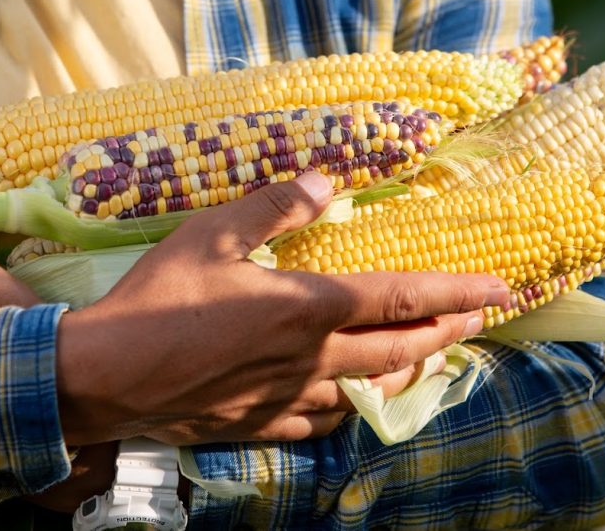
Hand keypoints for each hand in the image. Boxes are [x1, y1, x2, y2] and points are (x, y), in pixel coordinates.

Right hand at [56, 172, 507, 445]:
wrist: (104, 377)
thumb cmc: (156, 299)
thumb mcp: (211, 234)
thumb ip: (273, 205)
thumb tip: (327, 180)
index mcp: (306, 307)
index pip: (401, 298)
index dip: (458, 292)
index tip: (501, 291)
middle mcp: (311, 359)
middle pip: (401, 350)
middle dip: (449, 333)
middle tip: (480, 320)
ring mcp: (289, 399)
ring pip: (371, 390)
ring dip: (410, 370)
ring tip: (429, 356)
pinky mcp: (262, 425)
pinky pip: (323, 422)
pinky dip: (351, 407)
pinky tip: (350, 399)